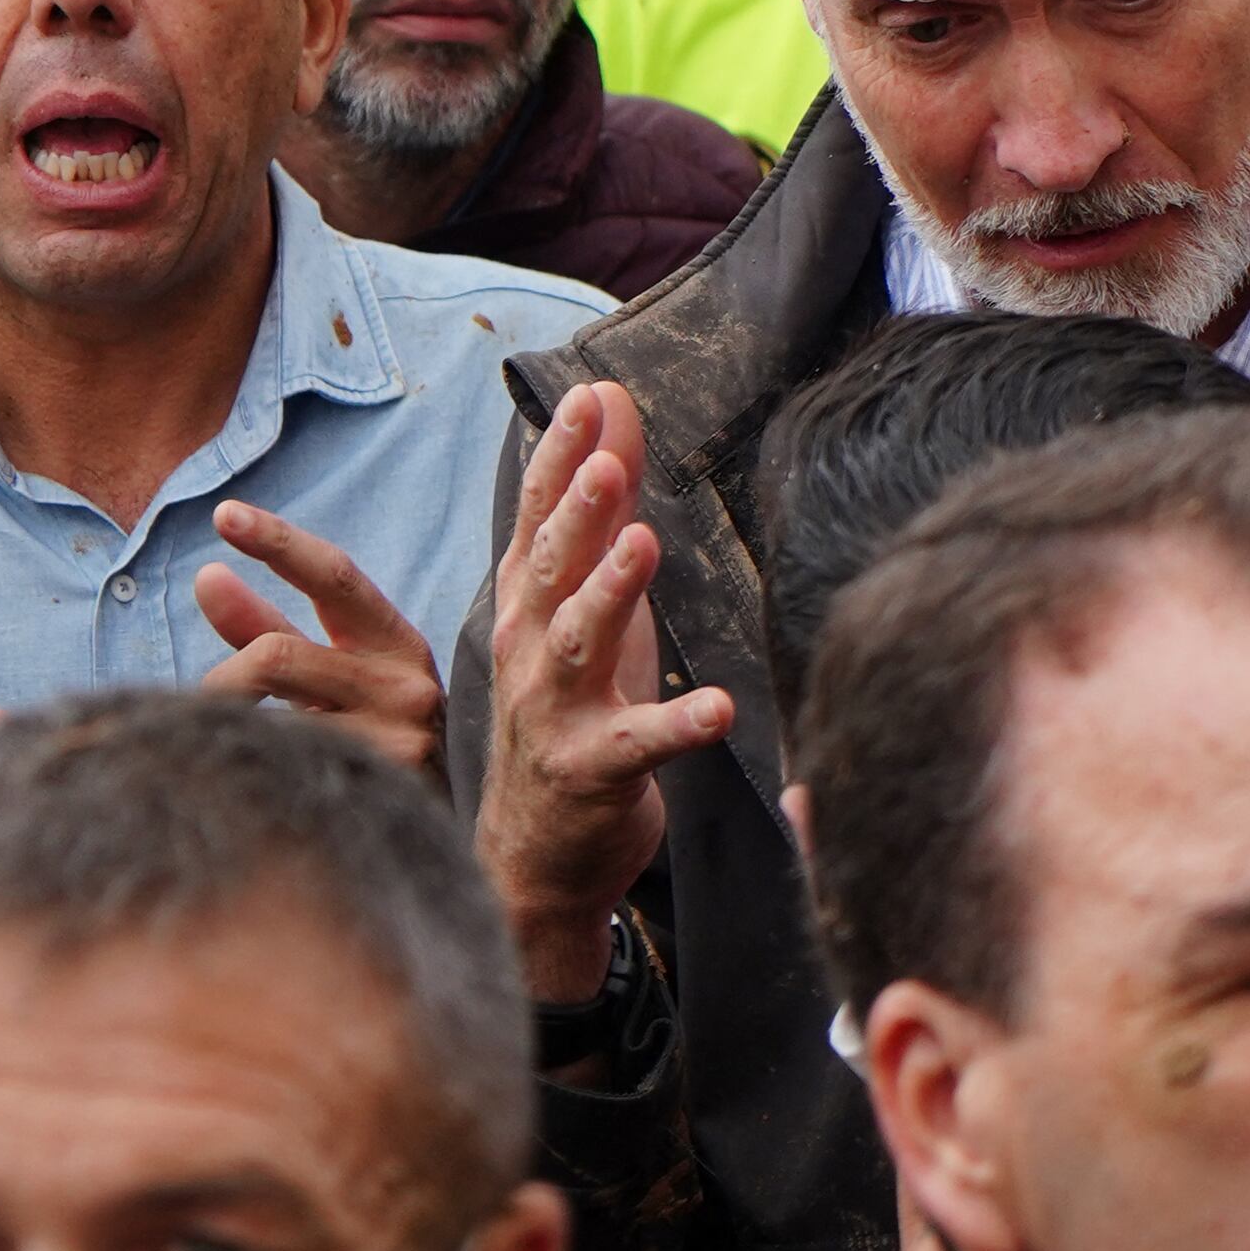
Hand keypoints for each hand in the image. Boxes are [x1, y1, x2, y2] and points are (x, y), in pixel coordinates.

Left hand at [193, 502, 445, 778]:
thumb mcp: (325, 678)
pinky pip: (288, 767)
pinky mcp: (384, 790)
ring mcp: (401, 739)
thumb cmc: (366, 740)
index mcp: (394, 643)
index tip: (224, 514)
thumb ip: (267, 629)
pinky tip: (249, 790)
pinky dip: (255, 771)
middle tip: (185, 709)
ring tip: (217, 756)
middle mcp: (408, 683)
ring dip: (231, 732)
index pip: (334, 575)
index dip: (278, 541)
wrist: (431, 839)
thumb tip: (206, 575)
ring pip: (276, 717)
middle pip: (280, 654)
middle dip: (221, 678)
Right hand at [476, 381, 732, 1003]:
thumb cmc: (565, 707)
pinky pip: (639, 744)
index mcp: (529, 604)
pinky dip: (679, 725)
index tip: (587, 398)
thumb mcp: (583, 600)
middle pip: (551, 570)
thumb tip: (610, 401)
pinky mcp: (593, 772)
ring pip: (577, 644)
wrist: (532, 851)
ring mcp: (554, 713)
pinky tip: (719, 707)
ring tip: (644, 545)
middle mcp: (530, 649)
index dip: (560, 459)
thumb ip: (599, 503)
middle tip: (610, 464)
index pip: (538, 518)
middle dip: (577, 514)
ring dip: (610, 594)